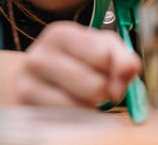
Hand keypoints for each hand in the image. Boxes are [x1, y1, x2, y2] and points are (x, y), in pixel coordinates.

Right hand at [4, 21, 140, 107]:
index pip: (102, 54)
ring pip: (80, 107)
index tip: (116, 74)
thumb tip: (131, 69)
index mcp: (59, 35)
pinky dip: (76, 119)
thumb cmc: (73, 61)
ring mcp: (27, 86)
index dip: (117, 69)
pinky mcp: (27, 111)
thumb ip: (120, 56)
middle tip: (101, 91)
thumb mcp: (99, 48)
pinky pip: (66, 122)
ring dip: (91, 107)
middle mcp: (39, 58)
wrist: (32, 79)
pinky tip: (71, 108)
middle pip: (94, 85)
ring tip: (83, 98)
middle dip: (106, 92)